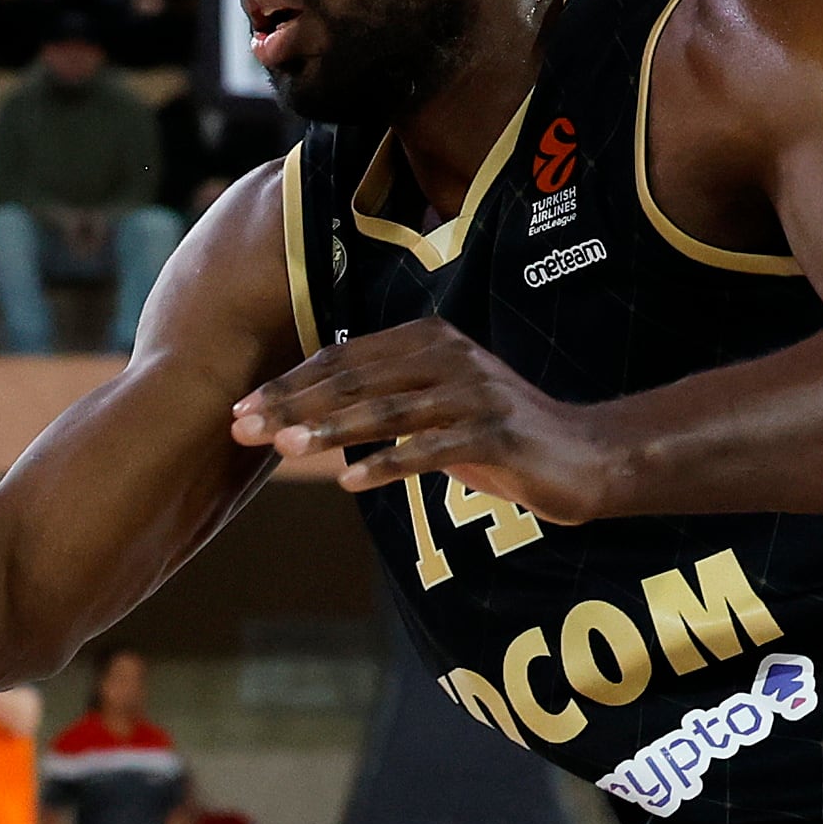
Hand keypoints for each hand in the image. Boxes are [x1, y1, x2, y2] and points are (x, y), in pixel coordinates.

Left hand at [231, 319, 624, 520]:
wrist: (581, 456)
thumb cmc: (493, 438)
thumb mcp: (429, 413)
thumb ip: (375, 408)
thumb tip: (300, 422)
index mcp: (427, 341)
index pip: (343, 359)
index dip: (290, 384)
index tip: (241, 410)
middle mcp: (448, 357)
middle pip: (356, 380)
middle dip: (295, 405)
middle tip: (243, 426)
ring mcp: (474, 393)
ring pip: (388, 411)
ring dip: (333, 430)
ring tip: (287, 448)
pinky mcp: (495, 433)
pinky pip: (432, 449)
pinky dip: (390, 464)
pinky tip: (351, 481)